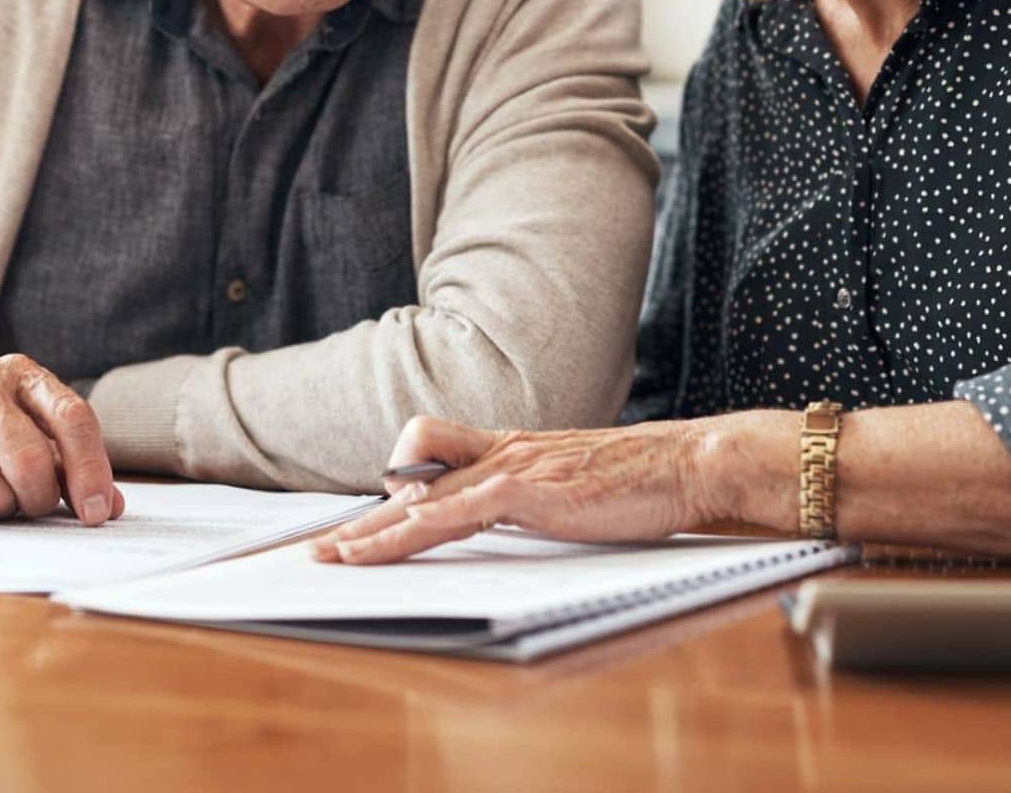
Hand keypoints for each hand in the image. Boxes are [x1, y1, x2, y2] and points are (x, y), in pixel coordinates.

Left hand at [309, 414, 721, 564]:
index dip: (391, 492)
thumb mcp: (571, 484)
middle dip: (366, 522)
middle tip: (322, 551)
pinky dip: (425, 526)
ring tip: (340, 559)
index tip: (362, 523)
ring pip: (426, 498)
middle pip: (413, 484)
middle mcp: (504, 453)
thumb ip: (531, 496)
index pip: (431, 462)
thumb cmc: (639, 479)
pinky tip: (401, 541)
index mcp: (511, 451)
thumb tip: (501, 516)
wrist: (688, 462)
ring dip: (378, 531)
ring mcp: (517, 469)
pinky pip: (464, 508)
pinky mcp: (535, 490)